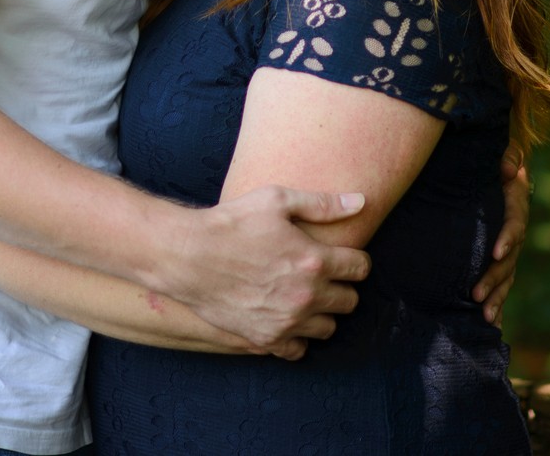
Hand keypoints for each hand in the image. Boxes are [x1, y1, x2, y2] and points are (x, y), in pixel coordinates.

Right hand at [159, 186, 370, 350]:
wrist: (189, 256)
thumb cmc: (232, 223)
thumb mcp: (276, 200)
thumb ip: (322, 204)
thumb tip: (361, 202)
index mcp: (314, 260)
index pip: (360, 269)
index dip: (354, 260)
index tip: (341, 258)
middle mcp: (306, 295)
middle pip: (350, 301)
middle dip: (340, 287)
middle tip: (321, 277)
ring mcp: (287, 321)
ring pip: (328, 328)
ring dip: (321, 313)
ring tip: (304, 298)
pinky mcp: (266, 338)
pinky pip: (299, 350)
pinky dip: (297, 338)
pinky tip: (286, 319)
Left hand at [469, 148, 529, 325]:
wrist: (491, 173)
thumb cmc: (492, 161)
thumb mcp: (502, 153)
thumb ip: (508, 155)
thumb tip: (510, 167)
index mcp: (514, 206)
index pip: (515, 224)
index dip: (507, 238)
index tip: (496, 252)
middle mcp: (514, 232)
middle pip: (508, 260)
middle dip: (494, 279)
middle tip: (477, 295)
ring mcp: (507, 250)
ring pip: (505, 277)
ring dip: (496, 297)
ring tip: (484, 317)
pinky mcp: (497, 261)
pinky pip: (500, 284)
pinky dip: (496, 305)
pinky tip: (490, 326)